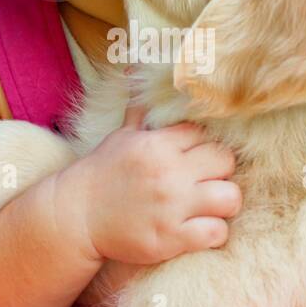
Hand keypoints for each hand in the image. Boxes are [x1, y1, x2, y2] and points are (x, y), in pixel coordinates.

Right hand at [56, 76, 241, 267]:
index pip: (206, 133)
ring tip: (210, 206)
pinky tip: (199, 229)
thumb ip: (141, 108)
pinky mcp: (171, 238)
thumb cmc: (103, 173)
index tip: (196, 157)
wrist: (75, 216)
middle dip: (220, 171)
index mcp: (158, 144)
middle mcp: (168, 172)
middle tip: (207, 180)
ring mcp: (171, 207)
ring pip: (230, 197)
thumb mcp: (121, 136)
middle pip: (226, 161)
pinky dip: (213, 232)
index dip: (205, 145)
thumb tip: (136, 68)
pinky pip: (216, 232)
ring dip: (224, 203)